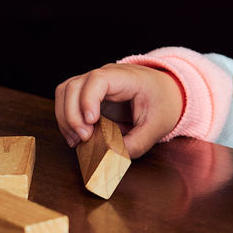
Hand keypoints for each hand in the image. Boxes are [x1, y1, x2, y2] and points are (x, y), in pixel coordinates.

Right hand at [55, 64, 183, 158]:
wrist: (167, 92)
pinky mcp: (88, 93)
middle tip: (84, 138)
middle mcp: (106, 75)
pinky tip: (75, 136)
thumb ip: (136, 143)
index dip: (88, 99)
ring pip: (65, 91)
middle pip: (74, 86)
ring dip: (65, 117)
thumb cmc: (163, 103)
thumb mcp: (157, 126)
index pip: (98, 79)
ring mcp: (94, 82)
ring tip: (77, 140)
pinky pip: (67, 99)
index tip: (91, 122)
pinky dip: (66, 118)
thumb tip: (112, 158)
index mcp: (126, 78)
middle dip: (72, 115)